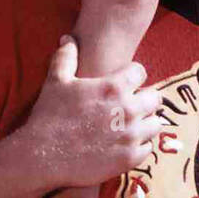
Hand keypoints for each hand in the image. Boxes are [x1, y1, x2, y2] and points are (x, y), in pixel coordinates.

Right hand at [15, 36, 162, 190]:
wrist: (42, 156)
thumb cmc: (49, 116)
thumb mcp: (56, 81)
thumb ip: (66, 57)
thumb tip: (69, 39)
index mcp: (114, 87)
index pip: (140, 72)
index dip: (132, 76)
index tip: (125, 84)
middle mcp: (128, 109)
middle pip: (155, 97)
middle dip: (144, 99)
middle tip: (131, 105)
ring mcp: (131, 136)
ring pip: (156, 123)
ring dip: (145, 123)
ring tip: (131, 125)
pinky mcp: (129, 158)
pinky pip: (148, 148)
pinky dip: (140, 146)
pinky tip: (125, 144)